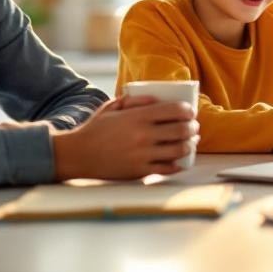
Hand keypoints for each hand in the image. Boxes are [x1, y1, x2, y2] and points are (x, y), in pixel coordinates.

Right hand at [52, 94, 198, 180]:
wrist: (78, 155)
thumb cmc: (95, 129)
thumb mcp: (112, 107)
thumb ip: (135, 101)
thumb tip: (157, 99)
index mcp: (137, 117)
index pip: (173, 110)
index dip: (187, 110)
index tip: (190, 112)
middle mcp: (143, 135)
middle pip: (181, 130)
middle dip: (192, 128)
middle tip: (194, 127)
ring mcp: (143, 155)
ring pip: (178, 150)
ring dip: (189, 145)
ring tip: (190, 143)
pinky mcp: (140, 172)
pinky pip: (167, 168)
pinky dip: (177, 164)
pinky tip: (179, 160)